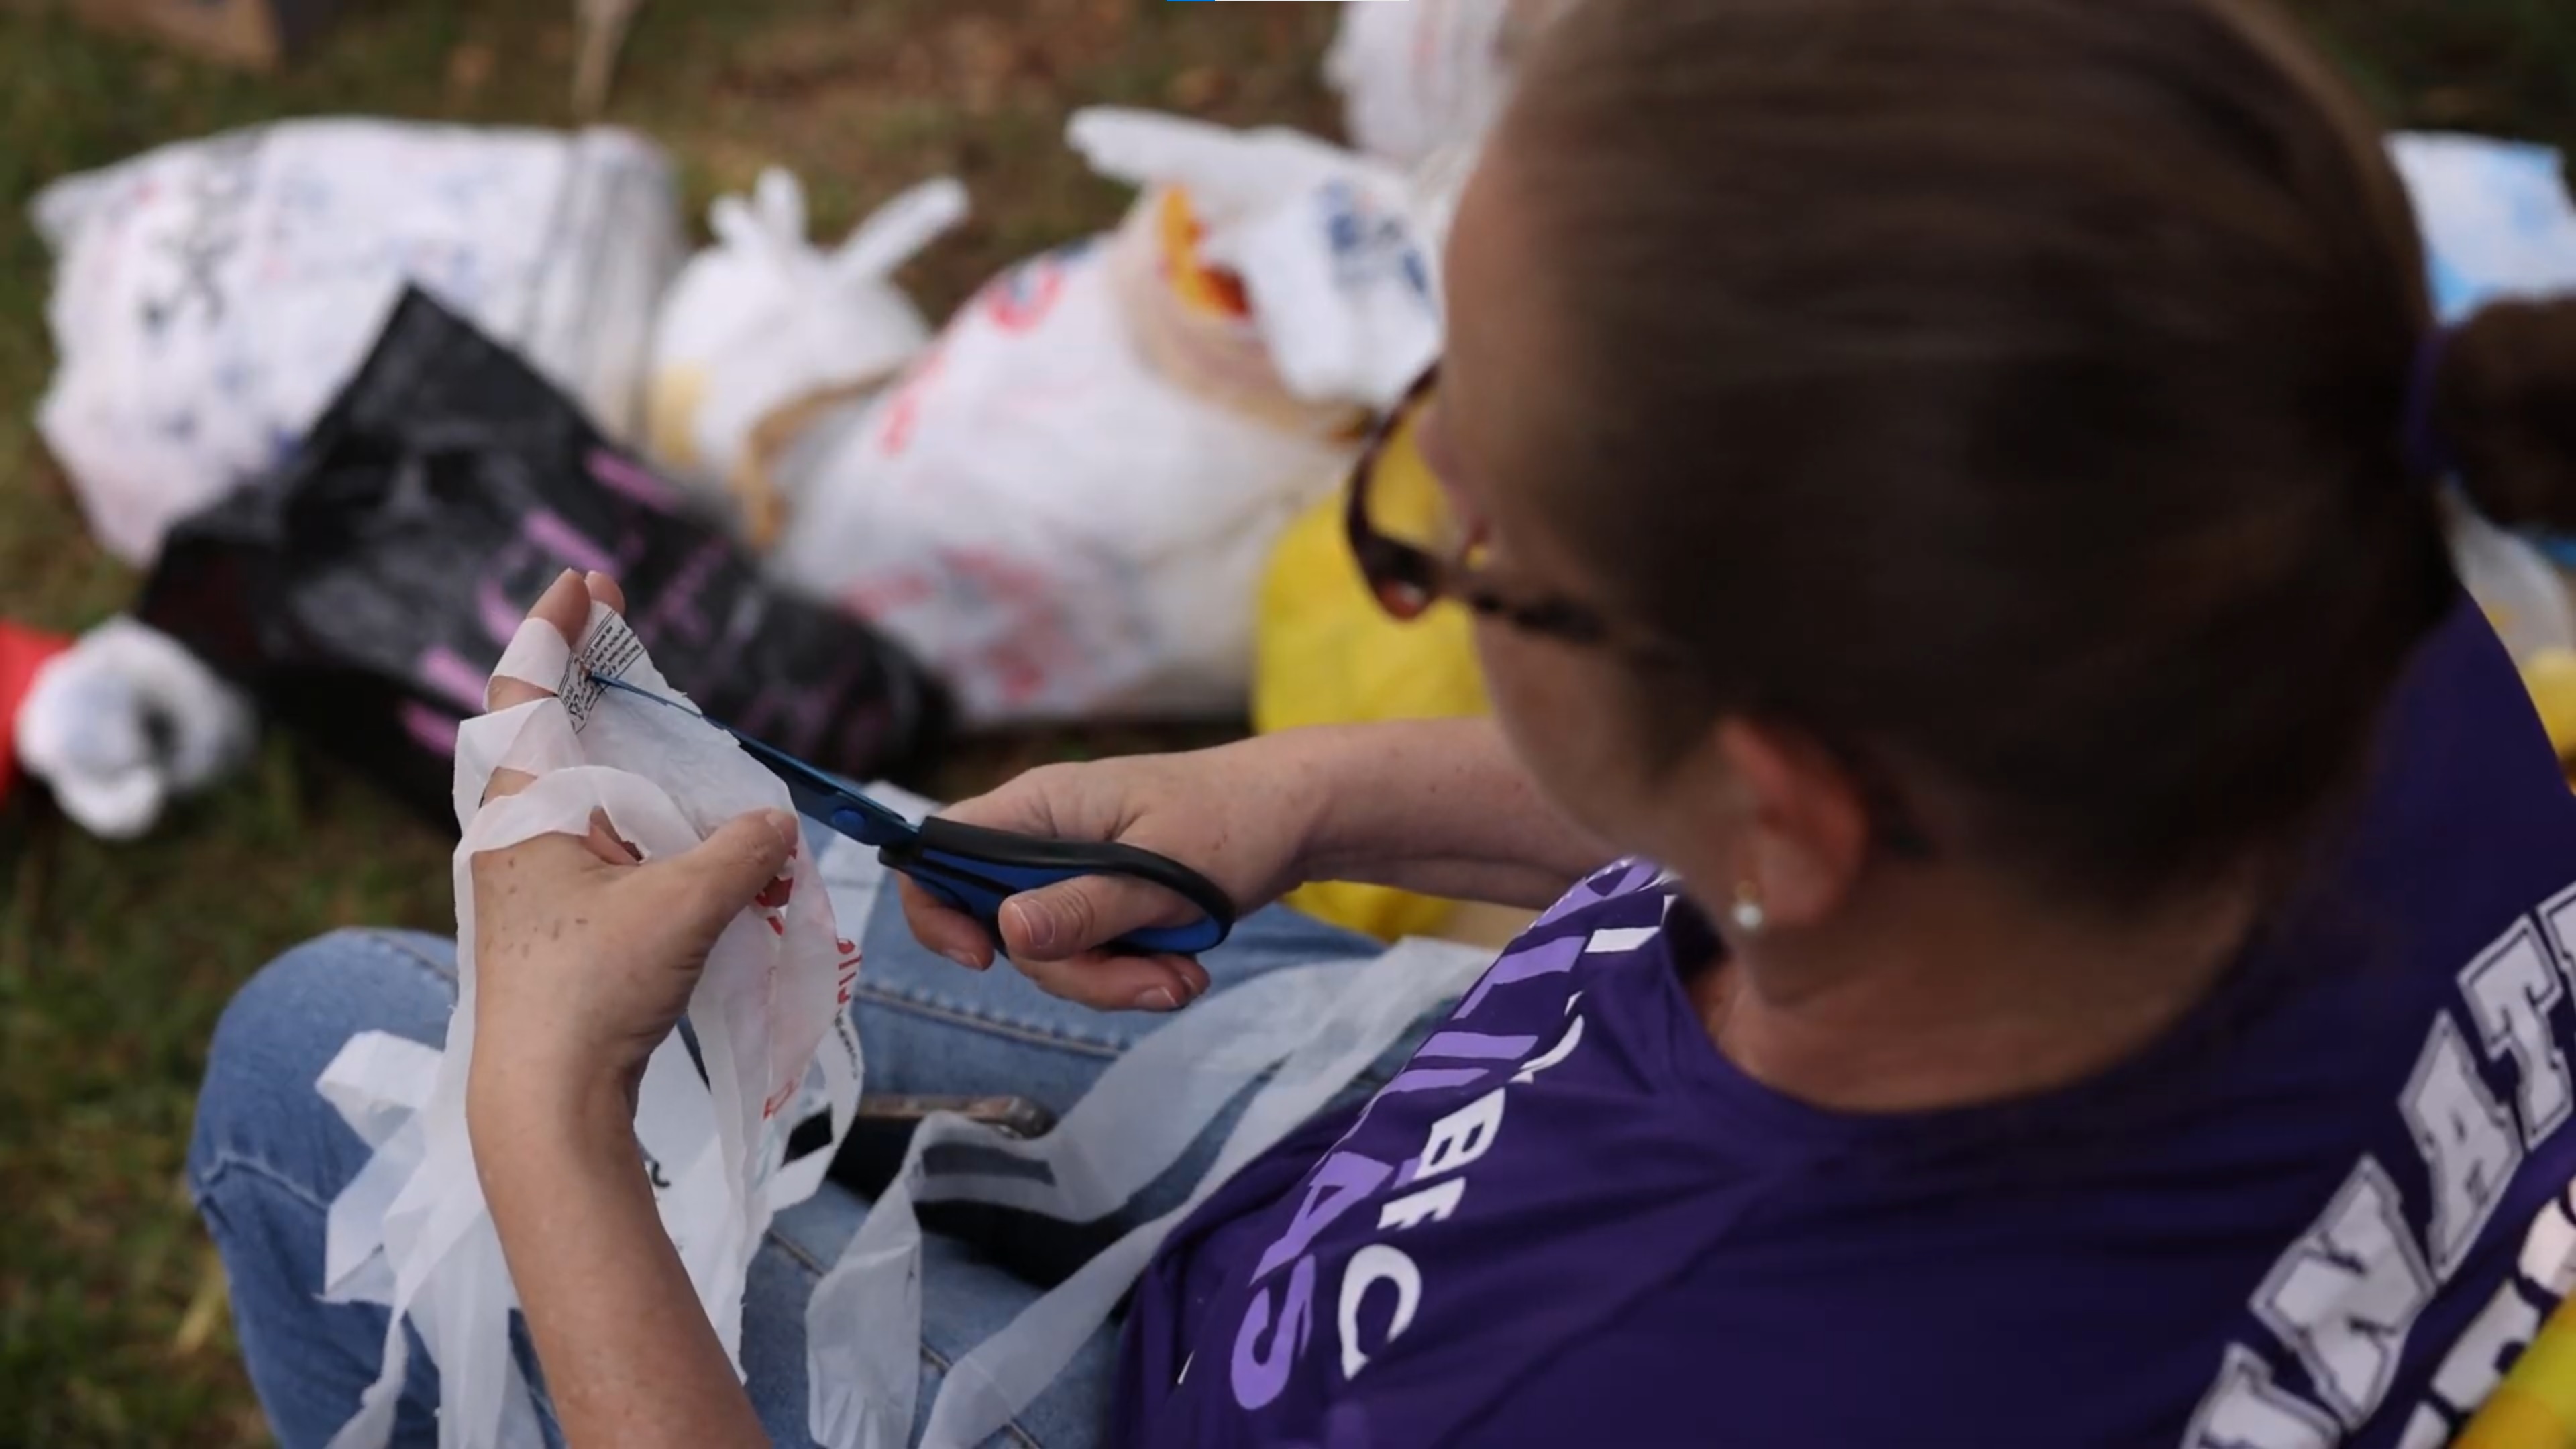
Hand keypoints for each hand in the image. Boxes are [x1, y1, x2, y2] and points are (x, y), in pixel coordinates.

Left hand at [464, 570, 802, 1127]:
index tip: (586, 580)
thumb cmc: (592, 991)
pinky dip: (629, 816)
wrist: (543, 1101)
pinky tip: (674, 831)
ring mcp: (526, 881)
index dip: (553, 627)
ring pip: (571, 790)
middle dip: (588, 678)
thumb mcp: (685, 907)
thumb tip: (773, 821)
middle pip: (544, 730)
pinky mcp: (548, 923)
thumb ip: (739, 850)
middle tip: (624, 633)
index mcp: (524, 810)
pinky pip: (591, 840)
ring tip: (661, 730)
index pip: (524, 688)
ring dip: (614, 754)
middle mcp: (513, 835)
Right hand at [900, 742, 1325, 1012]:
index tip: (983, 959)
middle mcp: (1045, 839)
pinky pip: (1091, 956)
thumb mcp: (1163, 871)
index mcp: (1041, 807)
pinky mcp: (1105, 902)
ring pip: (1052, 954)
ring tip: (1186, 981)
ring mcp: (1074, 873)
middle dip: (1073, 971)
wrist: (1301, 816)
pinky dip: (1133, 975)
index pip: (941, 850)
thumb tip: (1006, 931)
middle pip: (1003, 926)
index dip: (938, 910)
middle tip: (1152, 985)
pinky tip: (1186, 973)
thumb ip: (1086, 906)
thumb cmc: (1236, 820)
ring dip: (1114, 982)